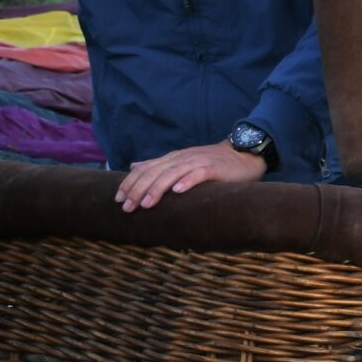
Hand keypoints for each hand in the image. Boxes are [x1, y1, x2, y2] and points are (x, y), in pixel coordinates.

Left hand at [116, 141, 265, 211]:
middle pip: (154, 172)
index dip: (130, 183)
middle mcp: (181, 158)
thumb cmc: (212, 163)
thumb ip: (159, 165)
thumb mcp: (181, 162)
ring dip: (157, 189)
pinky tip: (178, 191)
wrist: (243, 155)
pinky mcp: (214, 168)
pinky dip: (187, 181)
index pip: (145, 169)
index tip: (118, 199)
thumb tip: (134, 166)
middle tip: (128, 207)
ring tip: (146, 204)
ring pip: (172, 174)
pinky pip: (198, 174)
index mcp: (172, 158)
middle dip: (138, 190)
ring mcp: (198, 162)